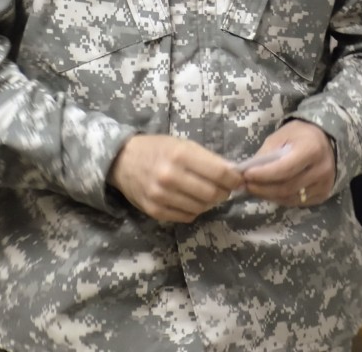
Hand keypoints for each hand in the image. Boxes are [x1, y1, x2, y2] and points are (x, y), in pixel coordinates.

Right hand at [107, 135, 243, 222]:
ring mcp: (161, 196)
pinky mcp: (155, 211)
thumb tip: (234, 173)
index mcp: (180, 155)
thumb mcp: (183, 144)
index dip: (234, 179)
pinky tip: (191, 199)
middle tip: (224, 187)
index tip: (238, 179)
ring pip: (201, 208)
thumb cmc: (158, 148)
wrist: (123, 160)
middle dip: (223, 192)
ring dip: (209, 202)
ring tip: (206, 192)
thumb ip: (207, 158)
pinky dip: (194, 209)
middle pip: (212, 193)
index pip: (219, 173)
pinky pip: (187, 216)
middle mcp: (170, 177)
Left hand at [241, 120, 335, 207]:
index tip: (246, 174)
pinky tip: (270, 192)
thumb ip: (267, 153)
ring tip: (254, 189)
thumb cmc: (301, 135)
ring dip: (269, 196)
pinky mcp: (323, 195)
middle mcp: (321, 170)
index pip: (285, 169)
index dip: (264, 174)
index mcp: (311, 150)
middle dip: (263, 188)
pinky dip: (280, 199)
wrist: (327, 141)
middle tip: (246, 185)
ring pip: (291, 198)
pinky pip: (297, 202)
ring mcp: (324, 185)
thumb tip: (248, 170)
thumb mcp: (282, 135)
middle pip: (287, 187)